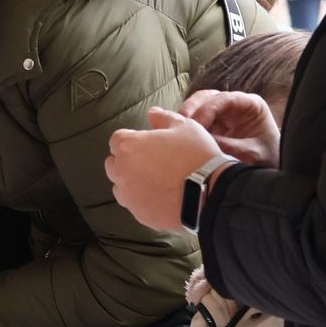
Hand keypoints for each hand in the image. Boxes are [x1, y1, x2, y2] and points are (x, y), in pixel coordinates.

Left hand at [105, 107, 225, 230]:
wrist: (210, 193)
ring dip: (132, 182)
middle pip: (114, 163)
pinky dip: (143, 200)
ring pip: (121, 186)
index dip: (133, 140)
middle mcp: (122, 171)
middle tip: (153, 162)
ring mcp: (129, 195)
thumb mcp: (185, 127)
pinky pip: (135, 205)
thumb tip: (153, 112)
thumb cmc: (197, 156)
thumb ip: (164, 118)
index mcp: (129, 146)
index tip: (147, 143)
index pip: (117, 139)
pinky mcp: (139, 214)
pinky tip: (162, 197)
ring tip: (157, 181)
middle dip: (128, 160)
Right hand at [180, 90, 280, 167]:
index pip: (226, 99)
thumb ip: (232, 147)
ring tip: (175, 129)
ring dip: (185, 117)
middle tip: (180, 122)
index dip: (208, 108)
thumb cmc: (267, 158)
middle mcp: (234, 105)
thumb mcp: (253, 153)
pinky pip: (194, 122)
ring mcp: (221, 115)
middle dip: (192, 108)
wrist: (268, 168)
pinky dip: (185, 127)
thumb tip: (206, 143)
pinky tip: (177, 135)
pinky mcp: (211, 126)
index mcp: (251, 105)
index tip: (197, 123)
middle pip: (207, 98)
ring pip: (197, 107)